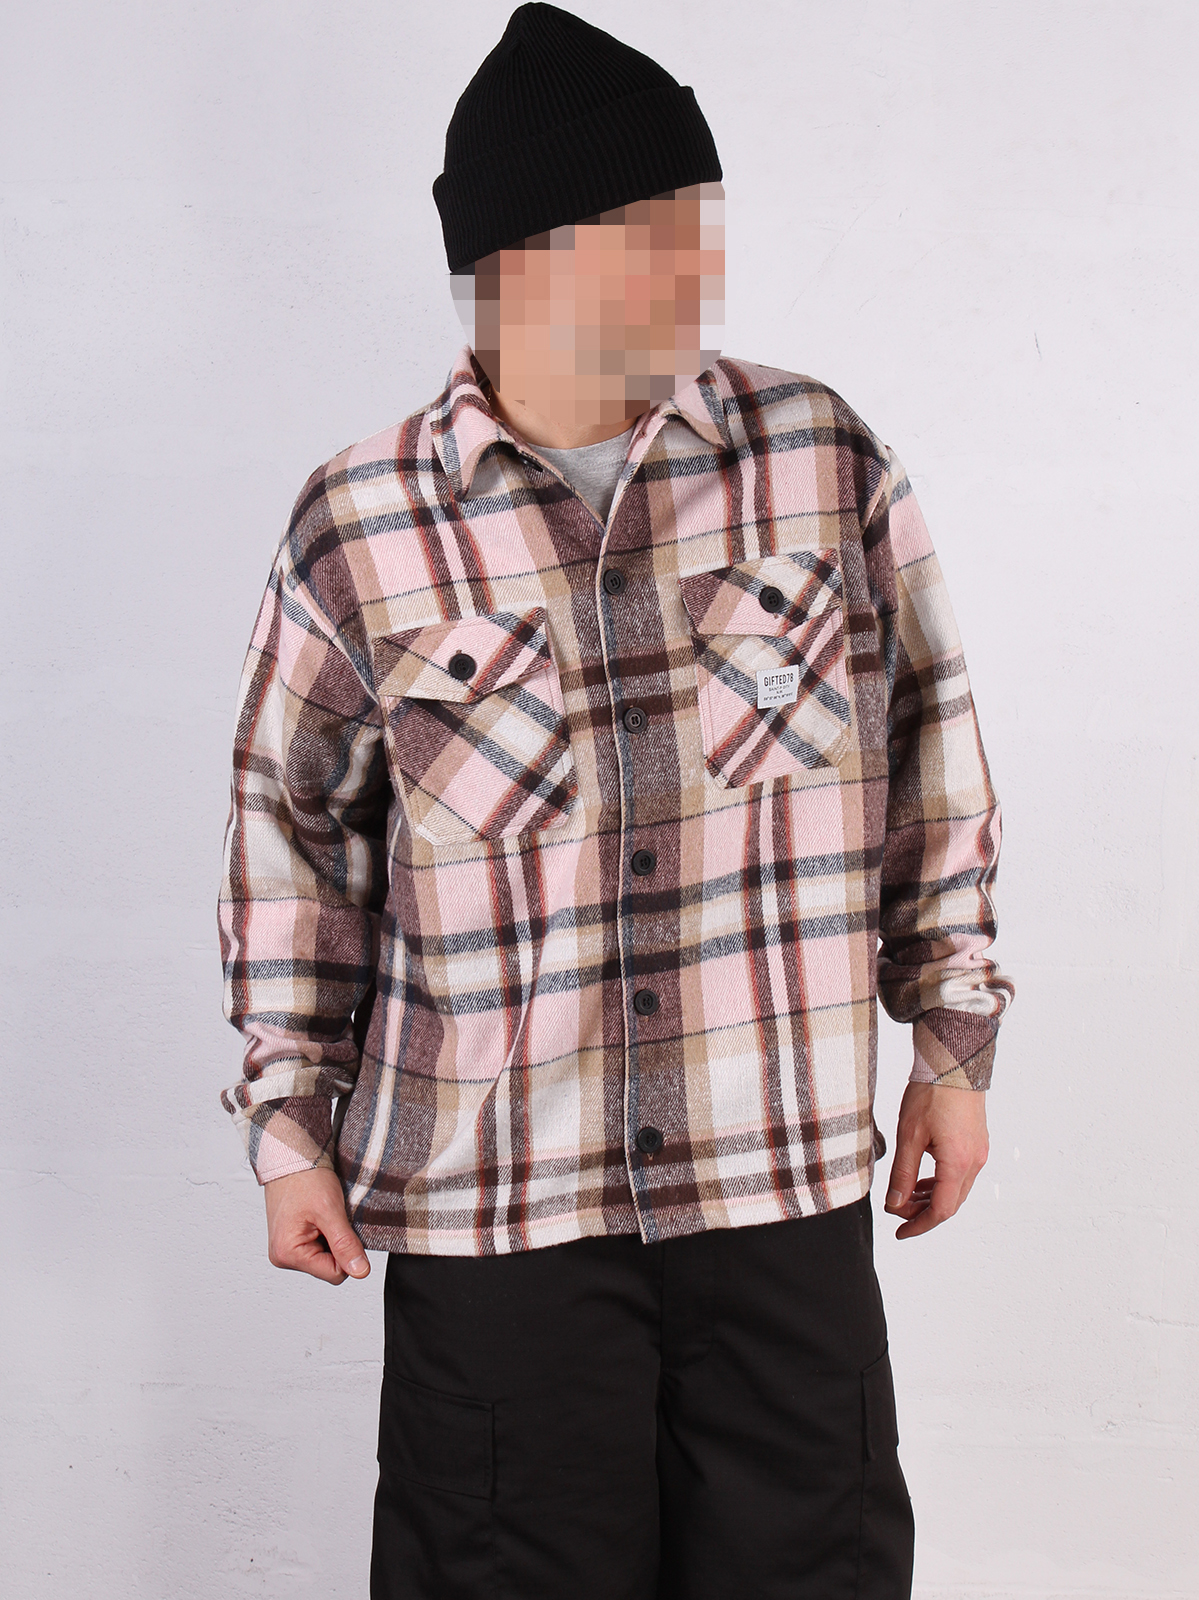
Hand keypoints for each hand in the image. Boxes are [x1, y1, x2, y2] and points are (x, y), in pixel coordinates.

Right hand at [264, 1166, 370, 1284]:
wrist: (291, 1157)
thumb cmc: (304, 1178)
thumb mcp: (330, 1211)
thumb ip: (345, 1244)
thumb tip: (360, 1271)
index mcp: (288, 1254)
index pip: (335, 1274)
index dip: (347, 1252)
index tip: (343, 1227)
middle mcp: (283, 1256)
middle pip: (330, 1267)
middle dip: (338, 1244)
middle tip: (332, 1218)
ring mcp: (286, 1249)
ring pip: (325, 1257)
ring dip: (332, 1237)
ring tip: (324, 1214)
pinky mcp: (291, 1240)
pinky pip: (318, 1246)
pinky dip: (325, 1232)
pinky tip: (320, 1216)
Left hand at [883, 1083, 988, 1239]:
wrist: (953, 1063)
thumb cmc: (931, 1094)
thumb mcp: (909, 1136)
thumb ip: (903, 1173)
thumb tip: (895, 1204)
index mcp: (958, 1163)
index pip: (941, 1210)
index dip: (919, 1225)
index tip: (900, 1232)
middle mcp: (974, 1162)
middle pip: (950, 1204)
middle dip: (923, 1214)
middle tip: (897, 1212)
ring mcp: (978, 1152)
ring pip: (956, 1190)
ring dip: (932, 1199)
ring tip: (905, 1198)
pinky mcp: (976, 1143)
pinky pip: (960, 1175)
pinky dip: (941, 1184)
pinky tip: (922, 1181)